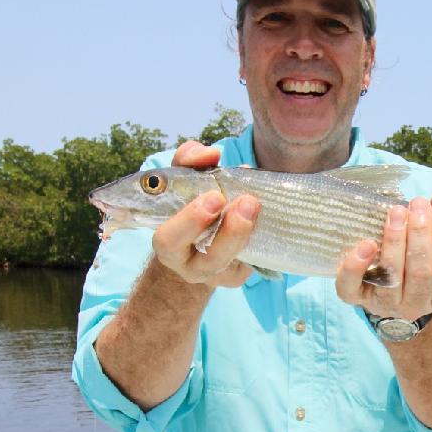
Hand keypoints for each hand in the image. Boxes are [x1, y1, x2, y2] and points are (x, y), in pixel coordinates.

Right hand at [151, 141, 259, 287]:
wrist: (198, 244)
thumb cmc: (191, 206)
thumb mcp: (185, 180)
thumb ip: (191, 161)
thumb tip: (211, 154)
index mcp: (168, 242)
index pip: (168, 240)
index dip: (190, 220)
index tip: (215, 196)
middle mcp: (187, 265)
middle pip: (206, 260)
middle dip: (225, 231)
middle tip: (241, 201)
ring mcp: (213, 274)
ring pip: (227, 262)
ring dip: (242, 232)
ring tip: (253, 204)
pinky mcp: (235, 277)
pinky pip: (249, 263)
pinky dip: (258, 238)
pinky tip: (264, 219)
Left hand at [335, 179, 431, 321]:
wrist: (385, 289)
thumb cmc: (418, 254)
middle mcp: (419, 303)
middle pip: (422, 274)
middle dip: (420, 235)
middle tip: (417, 204)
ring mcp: (386, 304)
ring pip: (391, 279)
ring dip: (394, 242)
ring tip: (397, 212)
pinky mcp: (356, 299)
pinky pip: (351, 288)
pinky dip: (356, 266)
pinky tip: (365, 244)